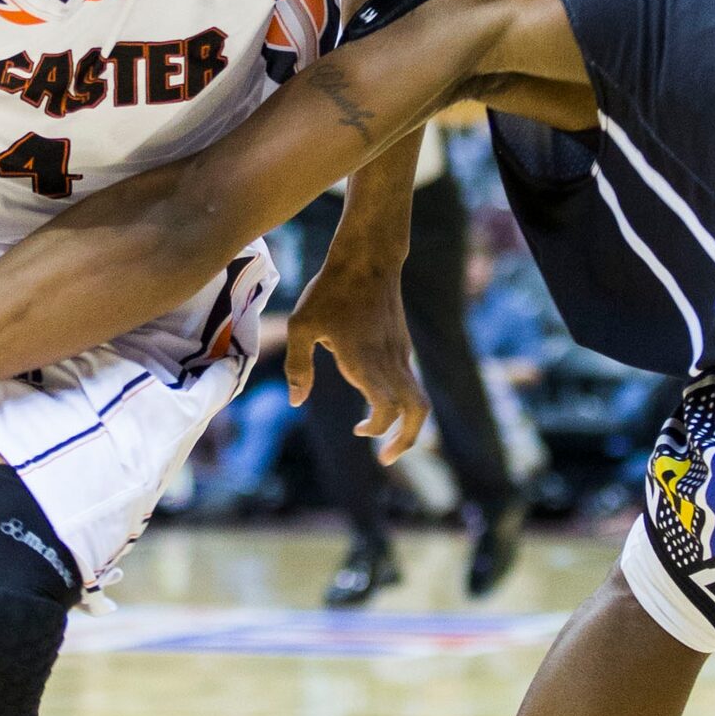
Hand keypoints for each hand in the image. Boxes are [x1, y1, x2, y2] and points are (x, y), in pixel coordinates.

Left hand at [285, 260, 428, 463]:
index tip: (360, 434)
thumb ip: (297, 366)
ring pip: (418, 399)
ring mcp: (401, 353)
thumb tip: (296, 402)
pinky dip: (399, 402)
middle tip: (385, 457)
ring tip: (379, 435)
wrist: (368, 257)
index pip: (387, 408)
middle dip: (406, 440)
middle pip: (418, 412)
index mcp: (366, 360)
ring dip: (404, 424)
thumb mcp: (301, 325)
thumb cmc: (330, 290)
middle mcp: (390, 361)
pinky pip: (409, 383)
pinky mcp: (402, 346)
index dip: (379, 429)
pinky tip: (373, 400)